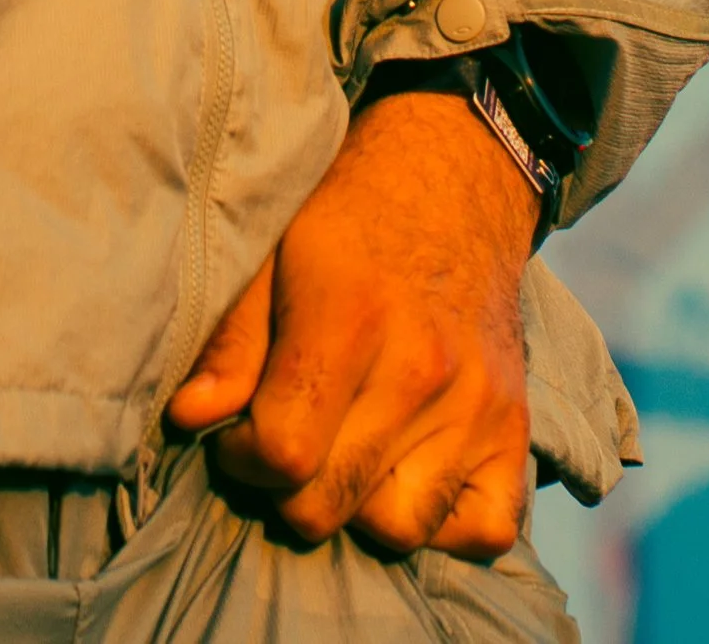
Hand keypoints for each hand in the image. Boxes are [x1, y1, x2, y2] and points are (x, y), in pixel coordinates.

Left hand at [166, 90, 537, 560]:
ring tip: (343, 456)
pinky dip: (443, 524)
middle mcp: (423, 370)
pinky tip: (407, 475)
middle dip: (287, 489)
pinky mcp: (518, 428)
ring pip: (398, 529)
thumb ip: (231, 342)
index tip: (237, 433)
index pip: (285, 453)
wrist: (456, 178)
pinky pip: (486, 530)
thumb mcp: (274, 253)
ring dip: (358, 508)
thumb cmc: (348, 217)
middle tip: (286, 441)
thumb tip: (190, 418)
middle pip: (331, 505)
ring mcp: (478, 405)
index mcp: (351, 318)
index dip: (242, 457)